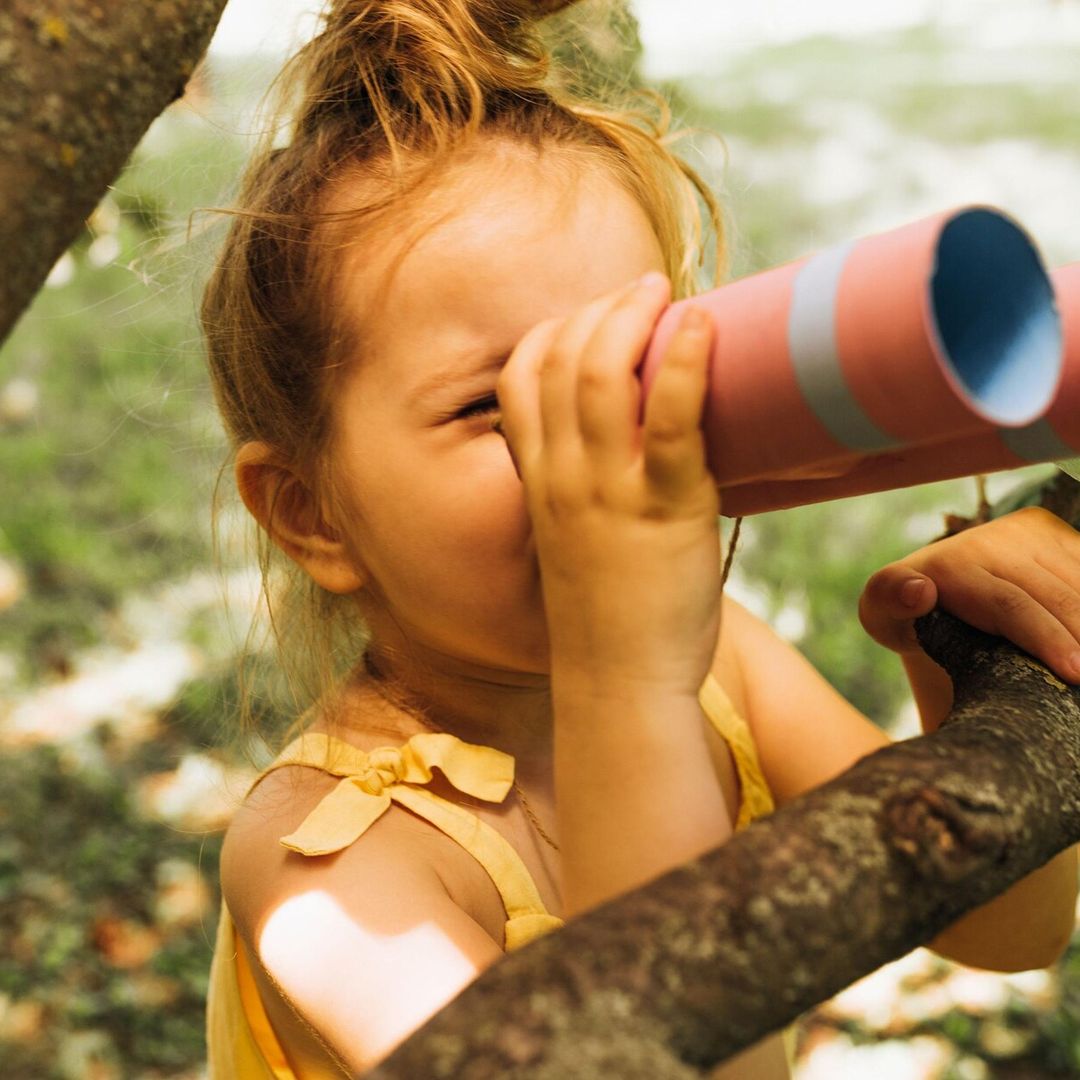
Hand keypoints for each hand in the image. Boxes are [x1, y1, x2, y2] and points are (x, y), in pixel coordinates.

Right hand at [496, 272, 720, 697]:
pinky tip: (702, 327)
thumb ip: (587, 492)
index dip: (554, 330)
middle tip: (644, 290)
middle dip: (598, 310)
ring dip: (631, 319)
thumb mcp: (577, 543)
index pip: (520, 379)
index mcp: (539, 483)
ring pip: (601, 376)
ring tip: (665, 294)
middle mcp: (561, 478)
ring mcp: (606, 492)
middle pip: (558, 360)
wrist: (620, 688)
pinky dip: (683, 363)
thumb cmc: (609, 618)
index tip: (595, 315)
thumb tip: (636, 450)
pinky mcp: (663, 510)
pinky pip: (668, 420)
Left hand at [859, 506, 1079, 683]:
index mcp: (952, 562)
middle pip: (1053, 595)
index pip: (1010, 605)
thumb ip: (889, 601)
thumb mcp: (881, 613)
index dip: (1045, 638)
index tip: (1073, 672)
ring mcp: (1026, 532)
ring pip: (1075, 581)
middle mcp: (993, 539)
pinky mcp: (1052, 533)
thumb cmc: (905, 612)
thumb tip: (919, 590)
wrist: (930, 583)